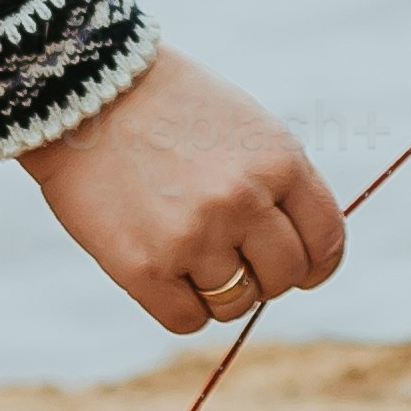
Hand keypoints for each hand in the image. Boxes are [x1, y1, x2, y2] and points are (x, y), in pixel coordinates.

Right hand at [20, 46, 346, 334]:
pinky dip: (179, 305)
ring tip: (187, 251)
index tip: (299, 267)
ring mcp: (194, 237)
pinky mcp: (145, 268)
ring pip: (235, 304)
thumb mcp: (245, 127)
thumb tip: (301, 257)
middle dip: (266, 276)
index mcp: (279, 160)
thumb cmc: (169, 107)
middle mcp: (244, 200)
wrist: (84, 90)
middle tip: (232, 255)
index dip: (315, 262)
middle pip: (284, 278)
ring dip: (218, 290)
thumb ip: (278, 186)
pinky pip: (187, 320)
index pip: (326, 241)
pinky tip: (161, 269)